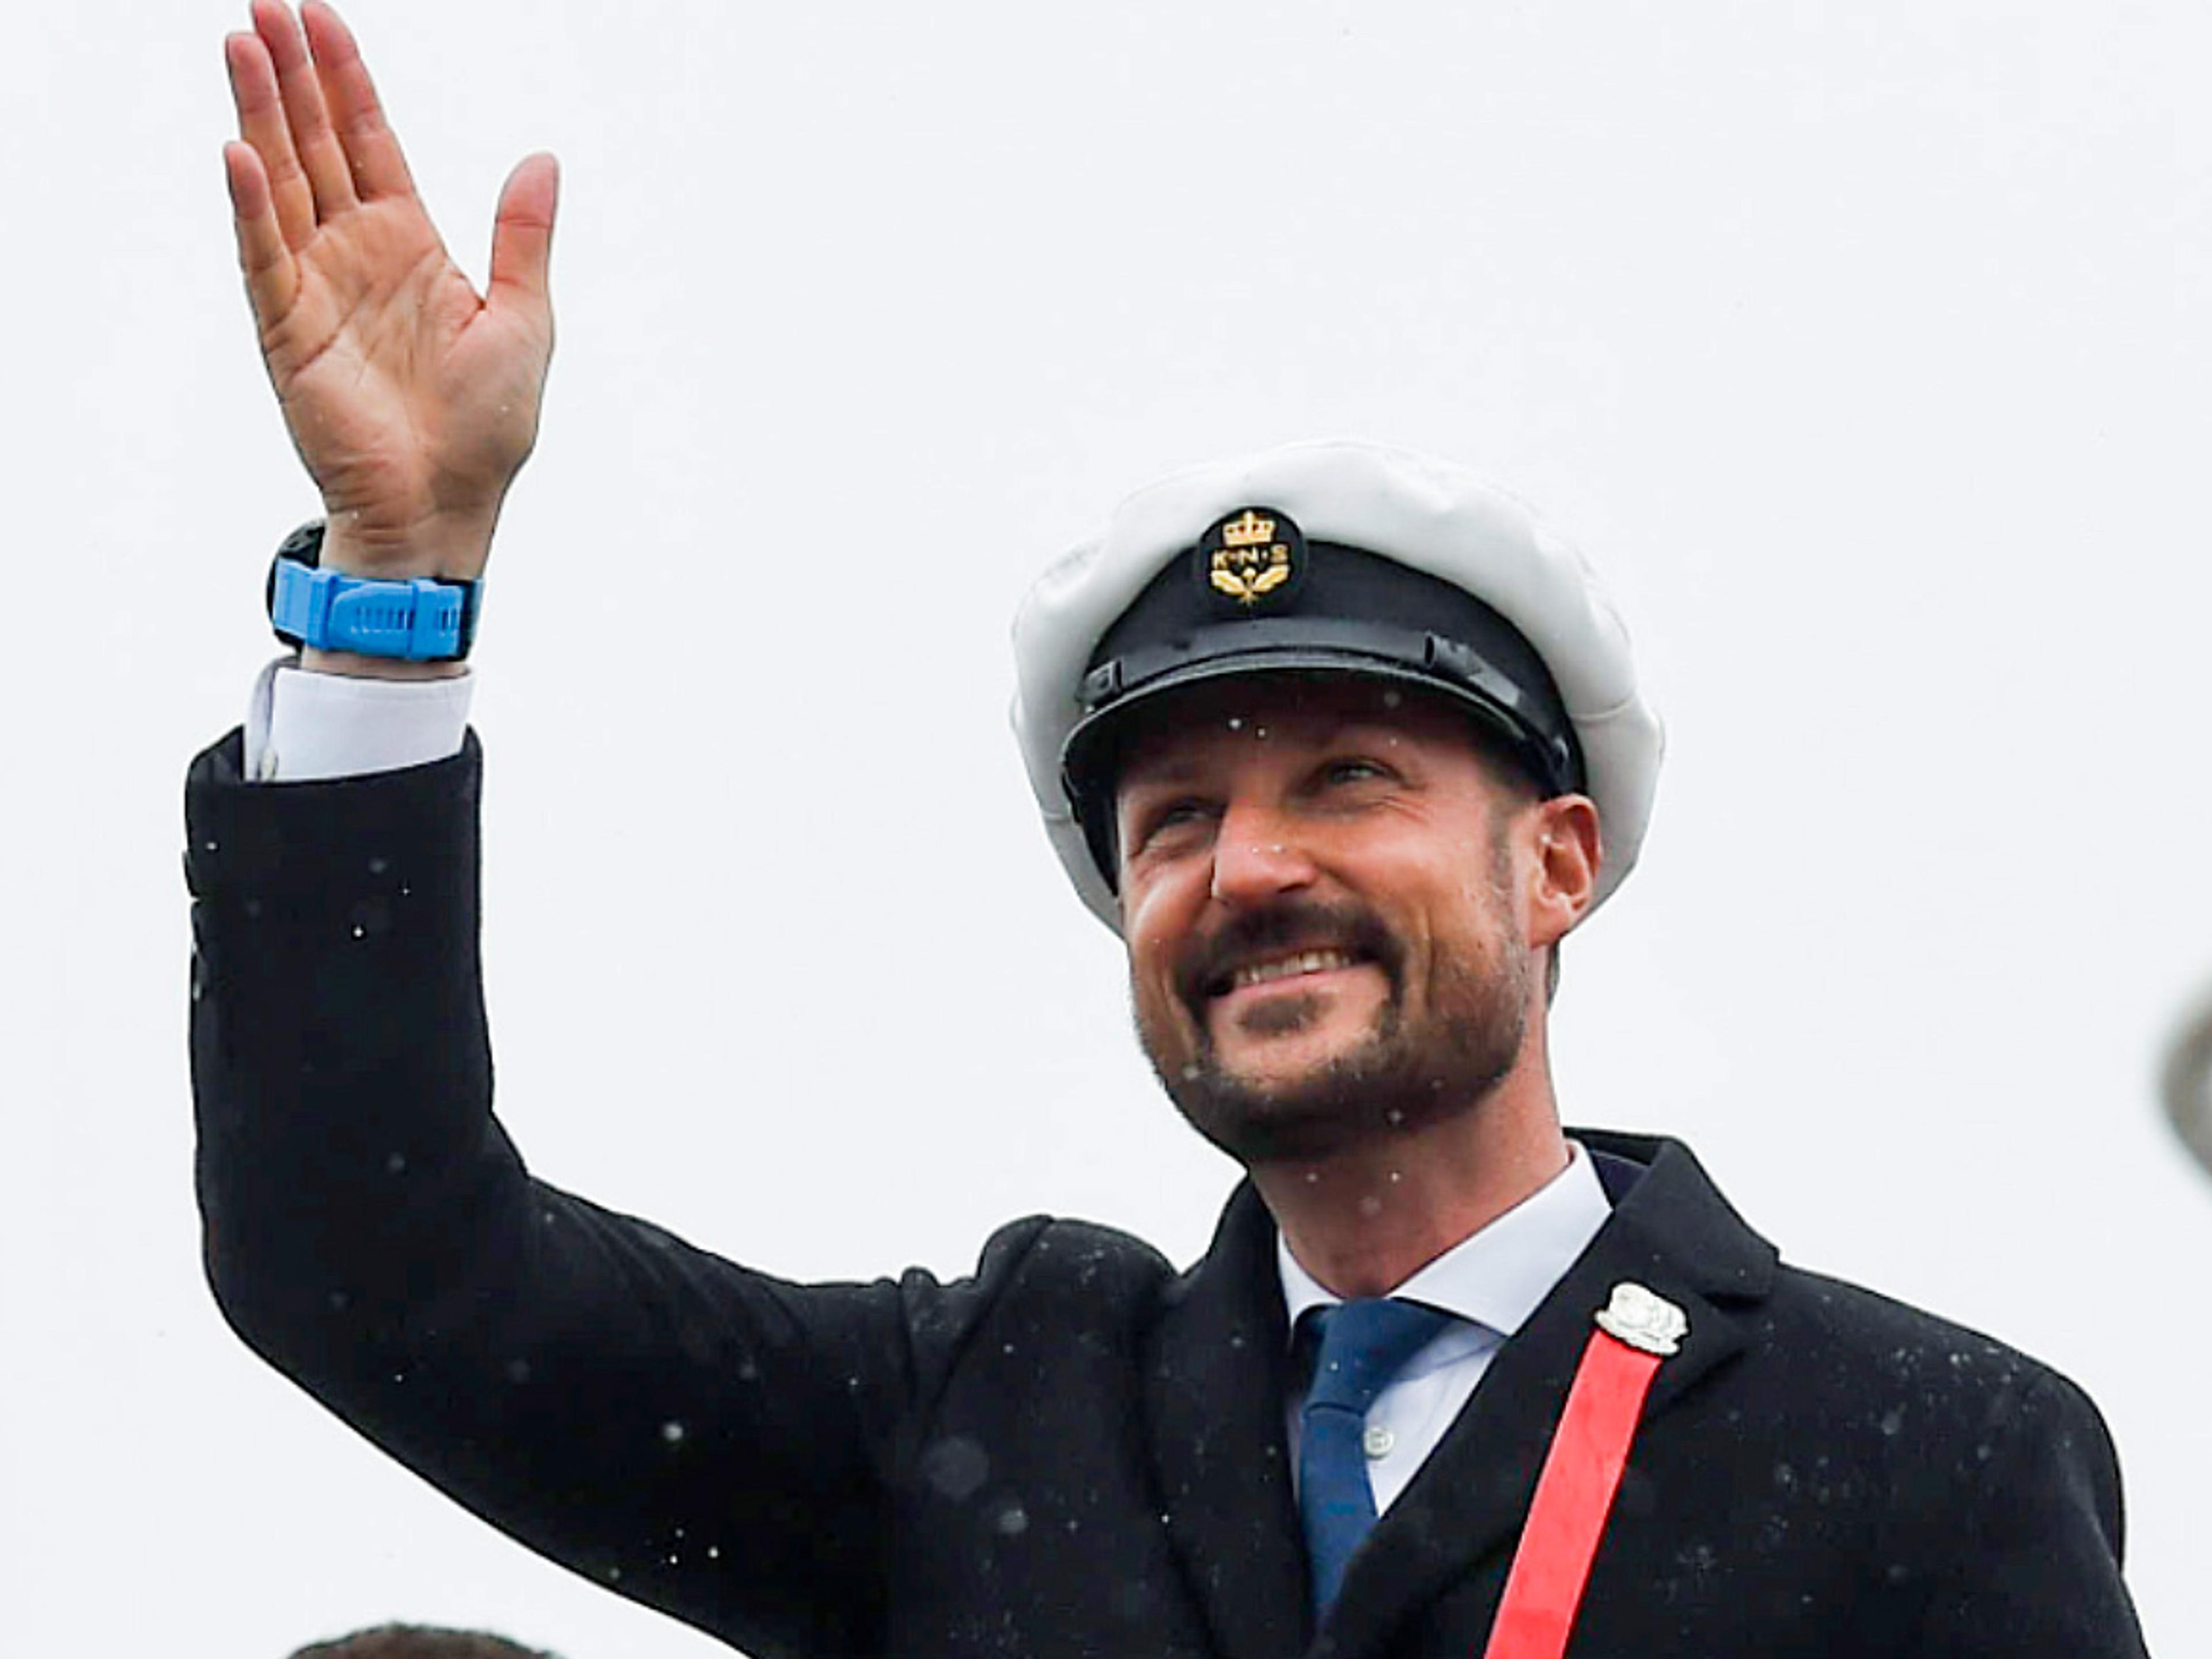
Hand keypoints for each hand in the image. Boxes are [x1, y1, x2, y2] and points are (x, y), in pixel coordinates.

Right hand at [223, 0, 555, 584]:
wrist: (448, 505)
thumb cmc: (487, 427)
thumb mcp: (524, 318)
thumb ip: (523, 235)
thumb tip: (544, 158)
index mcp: (410, 244)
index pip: (370, 141)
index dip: (346, 79)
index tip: (320, 16)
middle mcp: (355, 253)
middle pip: (315, 145)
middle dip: (292, 75)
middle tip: (264, 5)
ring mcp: (316, 287)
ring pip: (281, 183)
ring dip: (261, 116)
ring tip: (242, 45)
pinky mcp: (290, 330)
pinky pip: (265, 257)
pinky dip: (251, 206)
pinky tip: (238, 152)